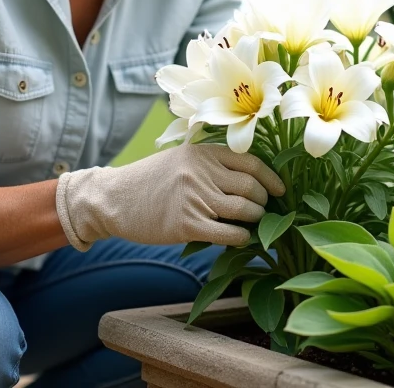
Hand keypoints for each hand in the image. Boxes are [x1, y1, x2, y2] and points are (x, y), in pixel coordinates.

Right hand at [55, 144, 284, 249]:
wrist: (113, 199)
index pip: (251, 162)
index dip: (271, 178)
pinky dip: (241, 238)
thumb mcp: (180, 158)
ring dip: (256, 220)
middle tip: (265, 212)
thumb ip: (210, 162)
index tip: (280, 191)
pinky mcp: (186, 224)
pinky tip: (242, 239)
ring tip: (254, 225)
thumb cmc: (150, 180)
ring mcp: (194, 197)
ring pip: (244, 210)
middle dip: (264, 203)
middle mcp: (201, 172)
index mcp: (202, 152)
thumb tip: (250, 177)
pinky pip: (228, 233)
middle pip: (250, 187)